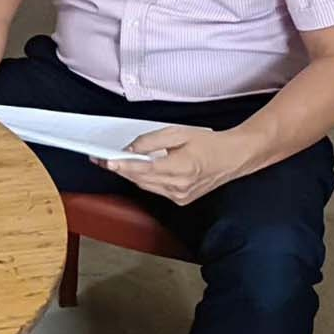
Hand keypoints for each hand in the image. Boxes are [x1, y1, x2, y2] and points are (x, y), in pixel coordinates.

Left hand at [97, 124, 245, 205]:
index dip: (123, 165)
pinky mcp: (181, 199)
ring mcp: (181, 196)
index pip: (144, 169)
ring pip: (145, 186)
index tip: (107, 161)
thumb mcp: (178, 133)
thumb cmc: (208, 143)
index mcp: (181, 168)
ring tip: (115, 163)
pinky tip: (138, 170)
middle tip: (101, 159)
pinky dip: (144, 180)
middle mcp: (180, 186)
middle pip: (140, 179)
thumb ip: (150, 141)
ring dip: (130, 175)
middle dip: (120, 169)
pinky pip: (155, 189)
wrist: (232, 157)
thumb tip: (130, 149)